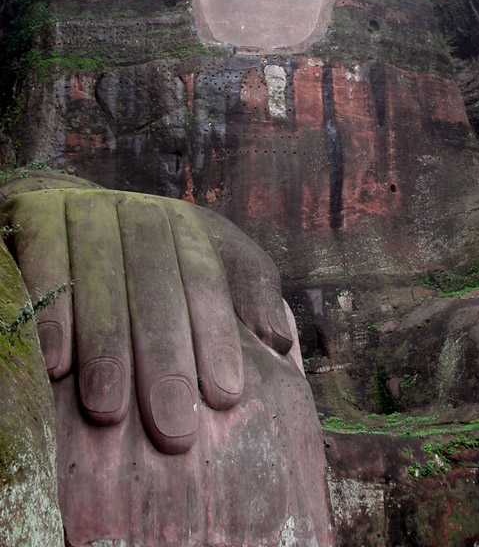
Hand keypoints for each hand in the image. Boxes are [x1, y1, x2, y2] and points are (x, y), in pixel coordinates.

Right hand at [1, 171, 293, 454]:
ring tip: (109, 412)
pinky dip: (50, 313)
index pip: (205, 278)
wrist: (68, 213)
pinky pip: (45, 262)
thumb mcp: (208, 263)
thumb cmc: (149, 258)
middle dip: (164, 356)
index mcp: (184, 224)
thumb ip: (249, 293)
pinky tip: (55, 366)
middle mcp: (137, 211)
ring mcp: (86, 210)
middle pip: (155, 283)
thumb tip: (282, 343)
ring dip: (105, 345)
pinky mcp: (38, 213)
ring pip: (100, 278)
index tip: (226, 397)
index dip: (216, 335)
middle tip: (173, 428)